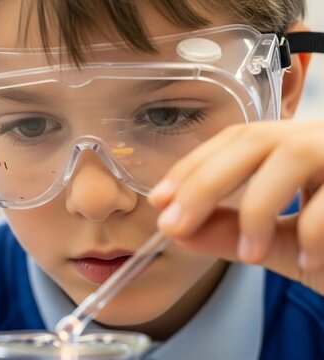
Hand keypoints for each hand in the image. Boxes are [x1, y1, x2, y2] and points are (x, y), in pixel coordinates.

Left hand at [149, 120, 323, 294]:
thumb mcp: (283, 245)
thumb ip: (236, 233)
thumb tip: (178, 229)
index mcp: (295, 150)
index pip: (234, 141)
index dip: (192, 167)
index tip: (158, 200)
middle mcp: (322, 140)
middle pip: (253, 140)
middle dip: (205, 182)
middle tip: (174, 223)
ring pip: (294, 155)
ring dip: (259, 206)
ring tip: (249, 254)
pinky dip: (316, 229)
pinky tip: (307, 261)